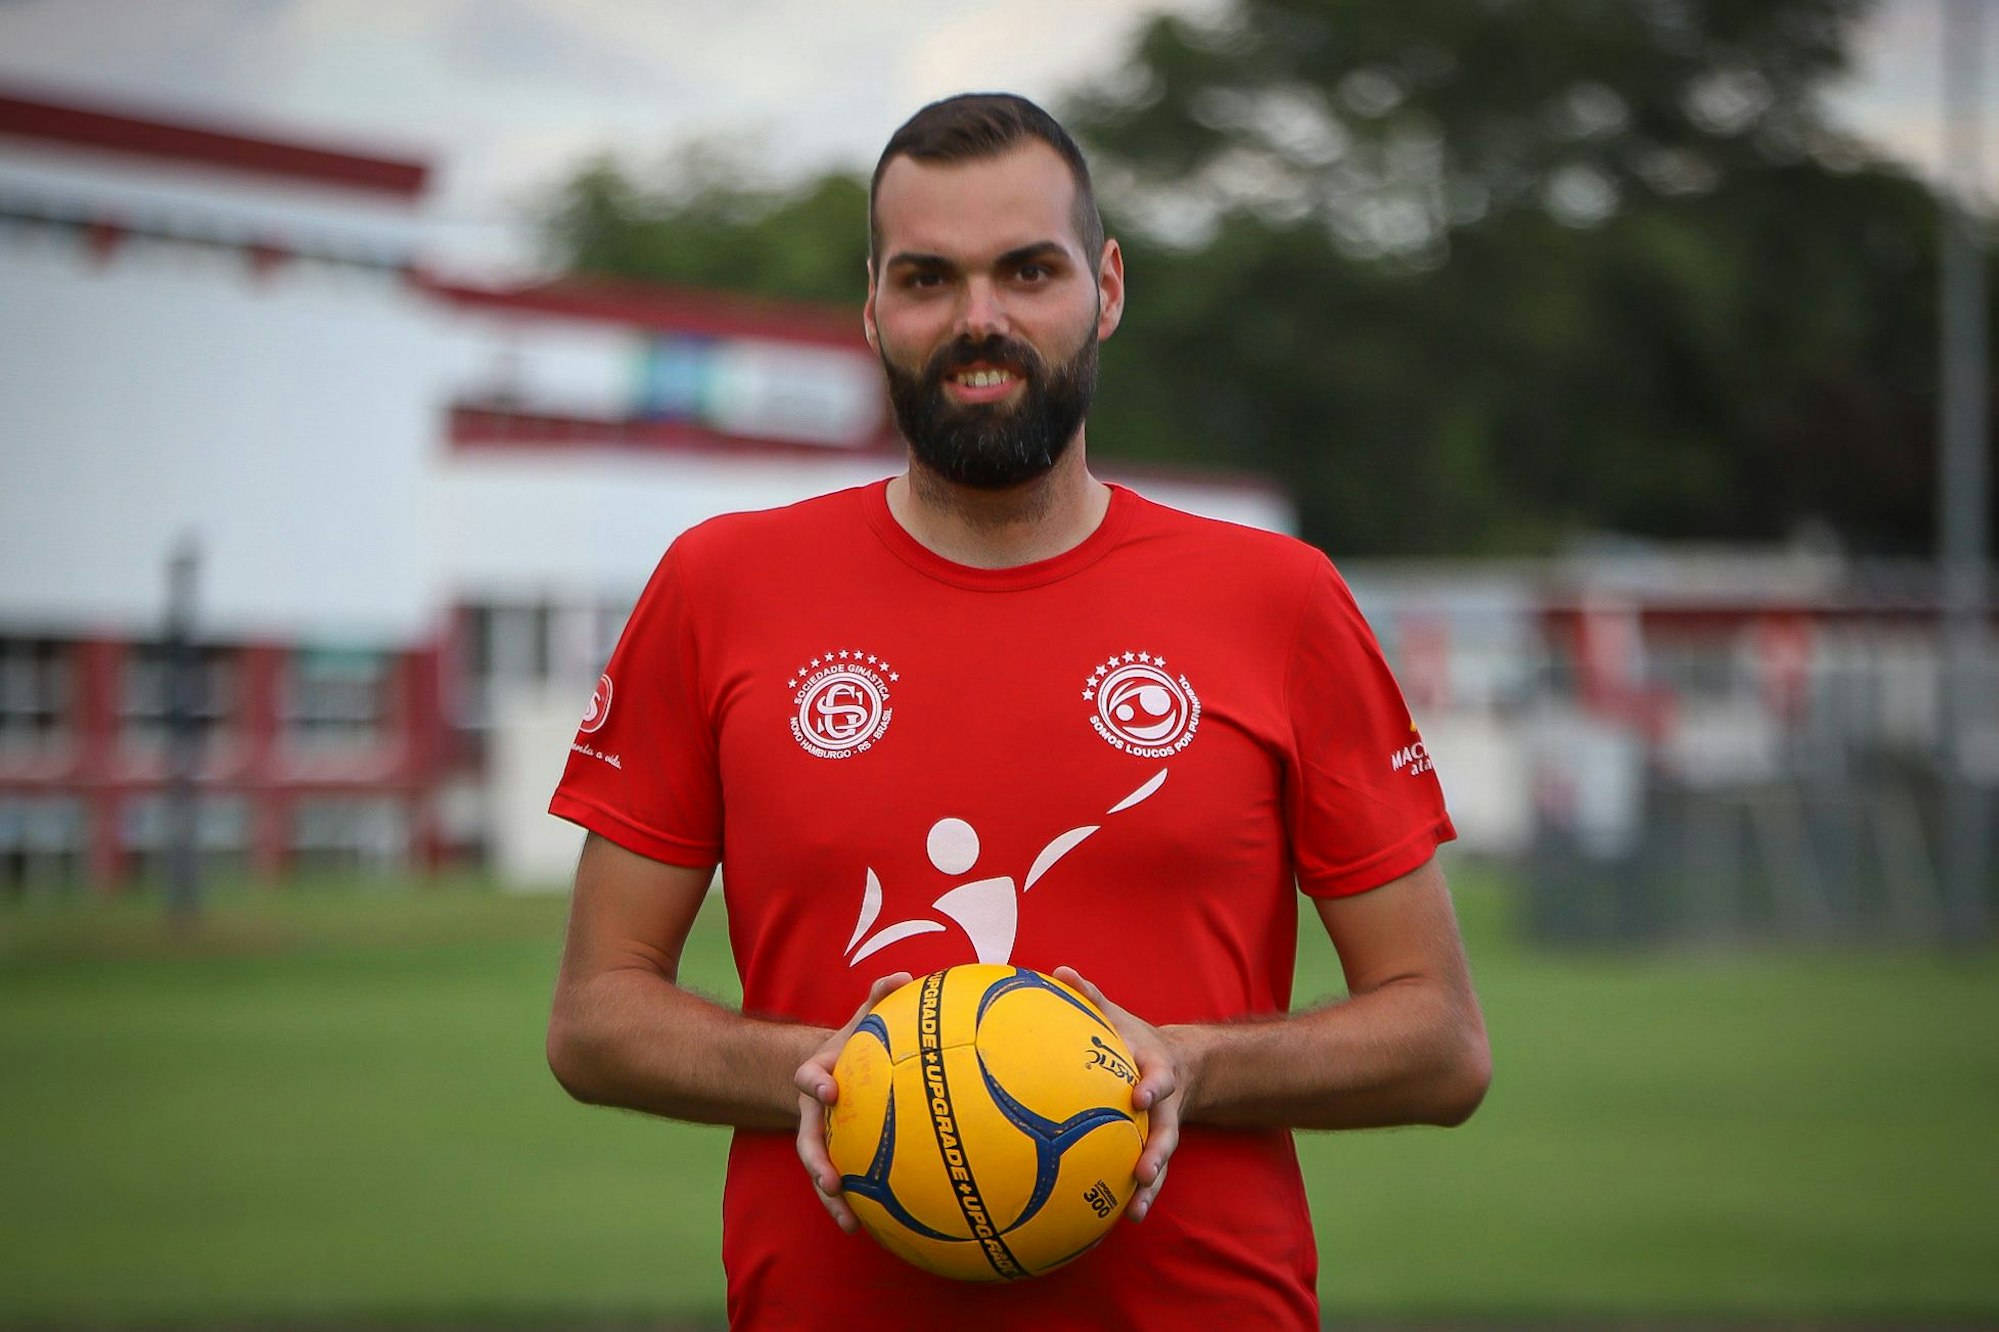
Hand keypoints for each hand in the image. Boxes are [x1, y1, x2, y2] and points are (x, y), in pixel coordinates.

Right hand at [793, 971, 911, 1233]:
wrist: (836, 1071)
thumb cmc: (858, 1043)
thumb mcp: (864, 1019)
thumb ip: (879, 998)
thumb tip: (903, 977)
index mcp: (819, 1074)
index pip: (809, 1077)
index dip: (815, 1084)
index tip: (829, 1091)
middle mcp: (812, 1111)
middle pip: (806, 1137)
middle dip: (816, 1159)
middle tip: (829, 1178)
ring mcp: (820, 1136)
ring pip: (818, 1168)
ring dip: (828, 1195)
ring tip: (846, 1219)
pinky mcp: (834, 1156)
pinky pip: (837, 1184)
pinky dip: (846, 1206)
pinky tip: (864, 1229)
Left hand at [1053, 966, 1186, 1222]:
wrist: (1178, 1064)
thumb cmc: (1132, 1038)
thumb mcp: (1117, 1016)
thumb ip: (1091, 997)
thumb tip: (1060, 971)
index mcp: (1157, 1069)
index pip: (1159, 1077)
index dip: (1153, 1086)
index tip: (1140, 1096)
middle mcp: (1165, 1105)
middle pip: (1168, 1130)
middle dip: (1158, 1150)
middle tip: (1145, 1169)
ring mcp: (1163, 1130)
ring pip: (1162, 1160)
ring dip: (1152, 1185)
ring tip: (1137, 1210)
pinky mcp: (1154, 1149)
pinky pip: (1149, 1176)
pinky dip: (1139, 1197)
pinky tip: (1124, 1220)